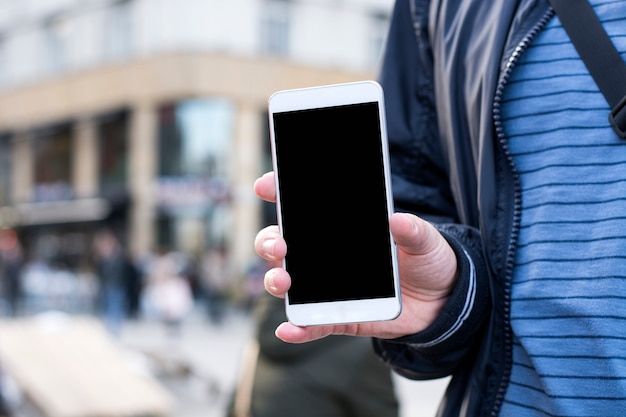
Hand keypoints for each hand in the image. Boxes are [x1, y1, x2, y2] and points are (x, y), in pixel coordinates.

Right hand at [253, 171, 458, 342]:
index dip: (279, 192)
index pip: (301, 206)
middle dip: (270, 241)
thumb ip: (413, 231)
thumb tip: (397, 220)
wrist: (441, 301)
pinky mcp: (337, 316)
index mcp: (340, 227)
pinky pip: (312, 323)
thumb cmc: (426, 260)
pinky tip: (288, 329)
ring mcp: (326, 286)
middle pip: (280, 243)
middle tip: (280, 245)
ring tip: (284, 282)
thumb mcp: (426, 240)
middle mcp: (323, 255)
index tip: (266, 186)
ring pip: (287, 281)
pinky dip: (298, 328)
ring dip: (276, 280)